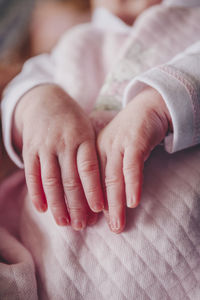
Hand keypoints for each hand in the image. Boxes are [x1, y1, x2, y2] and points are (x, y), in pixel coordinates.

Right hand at [13, 84, 103, 229]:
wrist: (45, 101)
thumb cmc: (73, 121)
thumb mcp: (87, 130)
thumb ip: (92, 154)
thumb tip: (104, 186)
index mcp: (83, 137)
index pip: (89, 169)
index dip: (93, 190)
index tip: (99, 211)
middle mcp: (64, 142)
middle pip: (70, 179)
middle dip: (76, 205)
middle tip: (81, 226)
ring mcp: (45, 146)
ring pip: (51, 180)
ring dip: (57, 204)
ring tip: (64, 223)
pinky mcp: (30, 149)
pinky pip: (32, 174)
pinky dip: (36, 193)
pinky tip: (42, 209)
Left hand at [97, 87, 171, 232]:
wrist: (147, 108)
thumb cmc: (129, 134)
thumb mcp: (113, 150)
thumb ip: (107, 171)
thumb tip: (104, 202)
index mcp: (92, 151)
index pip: (86, 182)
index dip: (85, 203)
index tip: (87, 222)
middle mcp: (101, 148)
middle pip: (96, 183)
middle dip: (96, 209)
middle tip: (94, 229)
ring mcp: (117, 145)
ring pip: (113, 178)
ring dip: (115, 204)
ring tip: (117, 225)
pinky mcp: (134, 142)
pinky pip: (132, 167)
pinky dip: (133, 185)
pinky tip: (133, 202)